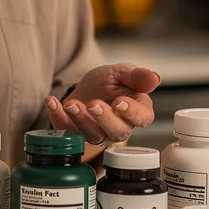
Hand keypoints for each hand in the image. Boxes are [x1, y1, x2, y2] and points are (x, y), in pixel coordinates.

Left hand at [44, 64, 159, 145]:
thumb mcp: (122, 72)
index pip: (142, 118)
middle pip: (117, 131)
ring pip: (93, 135)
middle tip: (93, 104)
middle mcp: (120, 127)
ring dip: (80, 120)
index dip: (132, 113)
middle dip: (104, 119)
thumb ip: (136, 76)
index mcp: (137, 111)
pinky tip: (53, 102)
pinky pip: (68, 132)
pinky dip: (58, 118)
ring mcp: (98, 133)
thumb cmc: (109, 82)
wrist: (86, 88)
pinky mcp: (77, 134)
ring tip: (72, 104)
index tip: (119, 102)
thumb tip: (155, 78)